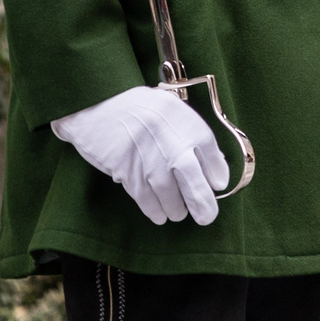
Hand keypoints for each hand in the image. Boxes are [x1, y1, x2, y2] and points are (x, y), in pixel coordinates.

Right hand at [51, 85, 227, 226]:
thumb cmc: (142, 107)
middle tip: (207, 217)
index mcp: (190, 127)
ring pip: (170, 198)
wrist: (102, 103)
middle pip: (195, 185)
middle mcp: (174, 148)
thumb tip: (212, 166)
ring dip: (177, 210)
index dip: (216, 176)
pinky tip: (160, 216)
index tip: (217, 186)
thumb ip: (195, 135)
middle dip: (203, 205)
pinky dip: (154, 210)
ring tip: (179, 214)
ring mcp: (151, 163)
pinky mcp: (129, 173)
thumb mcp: (176, 111)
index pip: (213, 159)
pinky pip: (146, 199)